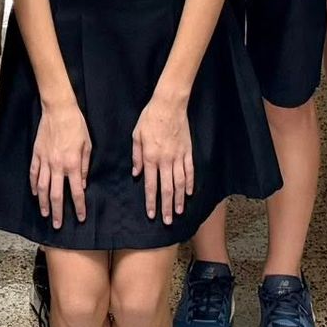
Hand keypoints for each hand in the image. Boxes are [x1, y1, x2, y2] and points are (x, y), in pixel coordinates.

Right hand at [30, 102, 90, 227]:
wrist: (59, 109)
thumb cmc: (77, 125)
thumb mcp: (88, 145)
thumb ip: (85, 166)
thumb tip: (82, 184)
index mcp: (73, 163)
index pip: (76, 191)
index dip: (78, 206)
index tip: (80, 217)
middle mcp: (58, 165)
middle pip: (56, 194)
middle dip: (57, 212)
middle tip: (57, 224)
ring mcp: (45, 160)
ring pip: (42, 187)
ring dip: (43, 203)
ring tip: (44, 214)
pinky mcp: (36, 154)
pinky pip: (34, 173)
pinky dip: (34, 185)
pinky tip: (35, 193)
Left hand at [132, 94, 193, 223]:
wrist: (169, 104)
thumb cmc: (149, 118)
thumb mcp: (136, 135)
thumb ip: (136, 156)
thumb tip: (136, 173)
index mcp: (151, 157)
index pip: (150, 185)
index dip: (151, 201)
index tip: (152, 214)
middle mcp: (165, 160)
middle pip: (167, 188)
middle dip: (166, 206)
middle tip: (167, 221)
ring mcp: (178, 156)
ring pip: (180, 183)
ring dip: (179, 199)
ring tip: (179, 212)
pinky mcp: (187, 151)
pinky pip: (189, 170)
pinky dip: (190, 183)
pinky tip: (189, 193)